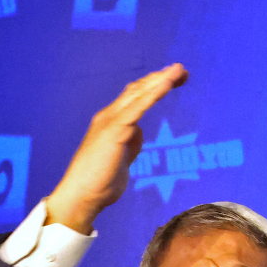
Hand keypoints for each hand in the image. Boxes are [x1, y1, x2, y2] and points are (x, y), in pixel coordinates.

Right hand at [46, 63, 189, 233]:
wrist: (83, 195)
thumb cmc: (100, 181)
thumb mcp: (121, 158)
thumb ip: (130, 142)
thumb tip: (139, 131)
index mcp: (112, 123)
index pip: (134, 98)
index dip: (153, 87)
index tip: (173, 80)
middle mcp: (110, 116)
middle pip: (138, 90)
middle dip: (161, 78)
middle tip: (183, 70)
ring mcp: (111, 121)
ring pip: (138, 94)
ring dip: (160, 80)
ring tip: (179, 71)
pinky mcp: (115, 129)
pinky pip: (138, 106)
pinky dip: (154, 93)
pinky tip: (167, 84)